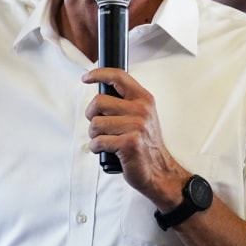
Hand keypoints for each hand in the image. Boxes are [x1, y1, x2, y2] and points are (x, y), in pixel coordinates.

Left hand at [81, 67, 183, 210]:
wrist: (159, 170)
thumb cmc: (145, 144)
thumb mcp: (142, 116)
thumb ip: (125, 103)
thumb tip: (99, 96)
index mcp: (143, 99)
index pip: (118, 76)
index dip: (98, 74)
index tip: (86, 78)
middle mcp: (141, 110)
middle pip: (99, 101)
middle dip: (91, 115)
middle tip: (97, 125)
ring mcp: (136, 126)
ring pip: (95, 123)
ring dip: (94, 134)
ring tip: (104, 140)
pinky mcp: (129, 143)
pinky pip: (98, 141)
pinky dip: (96, 147)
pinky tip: (104, 150)